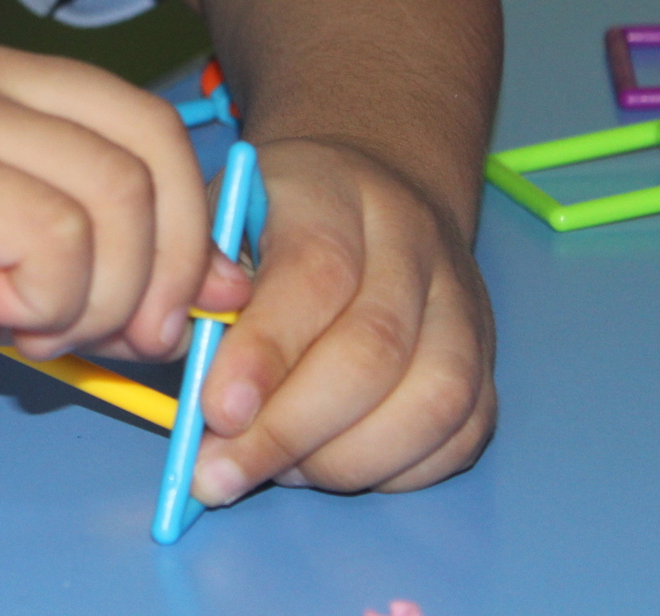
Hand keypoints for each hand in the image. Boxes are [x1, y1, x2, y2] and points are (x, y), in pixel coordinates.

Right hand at [0, 38, 248, 425]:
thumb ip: (99, 267)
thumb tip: (221, 282)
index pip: (144, 125)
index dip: (183, 228)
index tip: (159, 315)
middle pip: (148, 148)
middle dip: (162, 268)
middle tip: (115, 339)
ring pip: (112, 196)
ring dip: (98, 297)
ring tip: (26, 326)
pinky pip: (54, 234)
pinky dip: (49, 301)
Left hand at [191, 137, 496, 504]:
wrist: (366, 188)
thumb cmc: (270, 216)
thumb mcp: (218, 213)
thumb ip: (197, 275)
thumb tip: (174, 347)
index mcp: (336, 191)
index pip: (316, 274)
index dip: (266, 352)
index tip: (214, 412)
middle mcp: (416, 243)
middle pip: (374, 350)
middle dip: (290, 429)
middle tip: (220, 471)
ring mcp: (464, 304)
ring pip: (431, 400)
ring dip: (342, 458)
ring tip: (274, 470)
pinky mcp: (486, 361)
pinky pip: (459, 435)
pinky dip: (393, 470)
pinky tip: (330, 466)